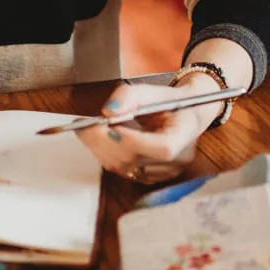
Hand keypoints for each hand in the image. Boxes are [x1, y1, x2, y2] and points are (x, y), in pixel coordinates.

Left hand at [76, 77, 222, 183]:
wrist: (185, 115)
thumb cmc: (169, 102)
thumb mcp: (152, 90)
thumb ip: (129, 96)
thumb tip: (108, 112)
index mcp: (185, 135)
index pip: (162, 147)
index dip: (133, 140)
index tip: (108, 124)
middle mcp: (178, 159)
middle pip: (137, 160)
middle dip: (104, 142)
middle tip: (84, 125)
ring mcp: (166, 173)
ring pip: (126, 169)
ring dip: (102, 150)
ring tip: (89, 130)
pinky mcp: (153, 178)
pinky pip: (124, 172)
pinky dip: (108, 157)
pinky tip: (101, 142)